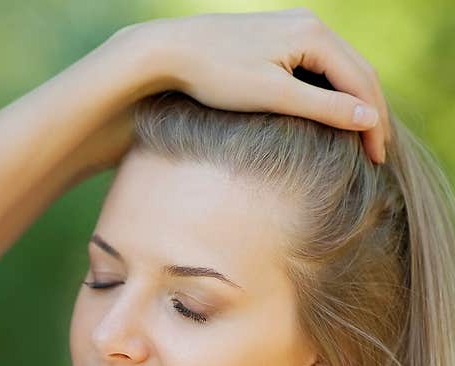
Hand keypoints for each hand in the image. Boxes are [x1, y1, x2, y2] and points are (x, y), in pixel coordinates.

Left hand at [112, 7, 390, 164]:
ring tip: (361, 140)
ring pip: (340, 68)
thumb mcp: (273, 96)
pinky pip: (319, 66)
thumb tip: (369, 118)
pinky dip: (332, 92)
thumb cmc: (216, 76)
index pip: (362, 82)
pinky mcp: (277, 36)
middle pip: (358, 71)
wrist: (169, 51)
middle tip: (378, 155)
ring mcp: (294, 26)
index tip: (378, 160)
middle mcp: (310, 23)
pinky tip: (330, 117)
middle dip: (372, 113)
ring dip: (354, 102)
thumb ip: (323, 107)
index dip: (374, 123)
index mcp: (315, 34)